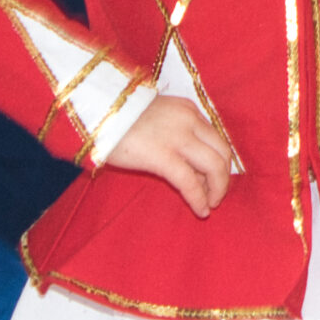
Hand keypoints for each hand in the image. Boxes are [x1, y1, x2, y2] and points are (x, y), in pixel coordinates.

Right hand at [107, 96, 233, 216]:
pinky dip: (199, 198)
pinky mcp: (163, 156)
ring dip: (217, 189)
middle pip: (222, 150)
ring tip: (211, 205)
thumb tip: (190, 166)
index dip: (219, 160)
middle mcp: (189, 120)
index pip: (215, 136)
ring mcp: (178, 137)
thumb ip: (174, 134)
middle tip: (216, 194)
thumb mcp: (155, 118)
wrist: (95, 113)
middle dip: (224, 176)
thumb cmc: (117, 118)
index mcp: (187, 109)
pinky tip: (201, 211)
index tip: (213, 177)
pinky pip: (190, 182)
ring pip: (214, 166)